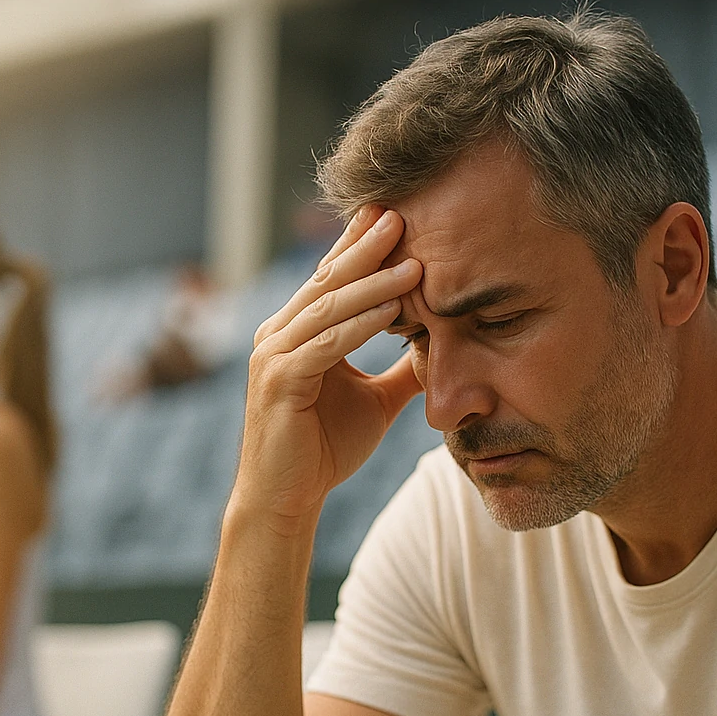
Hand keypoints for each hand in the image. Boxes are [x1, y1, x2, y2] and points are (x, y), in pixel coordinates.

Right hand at [234, 207, 423, 526]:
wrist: (286, 500)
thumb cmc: (324, 450)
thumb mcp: (375, 401)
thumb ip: (402, 370)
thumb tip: (443, 347)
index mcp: (296, 332)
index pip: (331, 278)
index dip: (360, 246)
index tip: (396, 215)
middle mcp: (278, 334)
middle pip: (327, 281)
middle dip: (366, 248)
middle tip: (402, 215)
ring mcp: (274, 356)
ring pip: (329, 308)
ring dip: (373, 283)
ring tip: (413, 263)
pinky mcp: (280, 382)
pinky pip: (326, 345)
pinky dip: (359, 325)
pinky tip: (392, 311)